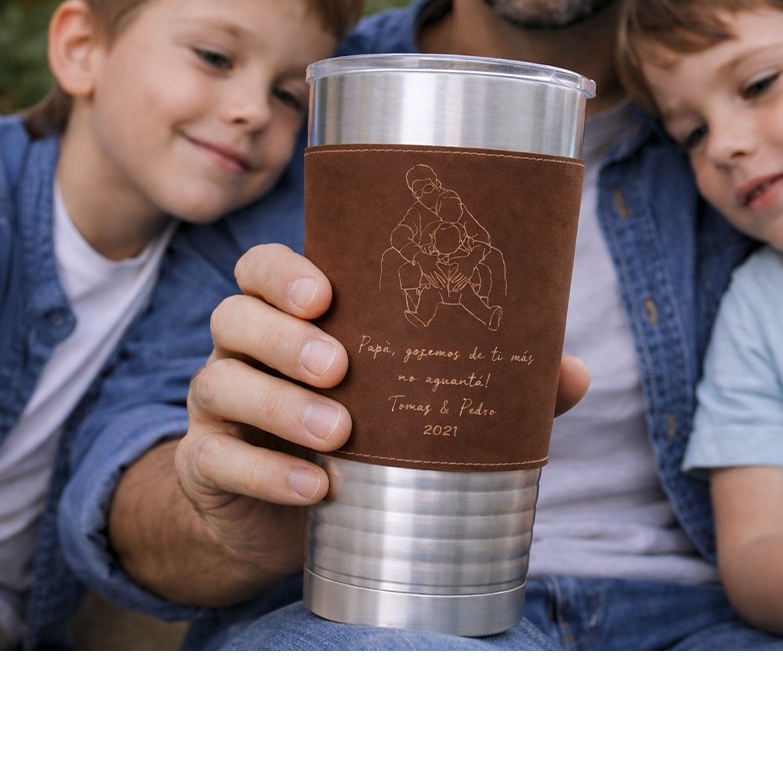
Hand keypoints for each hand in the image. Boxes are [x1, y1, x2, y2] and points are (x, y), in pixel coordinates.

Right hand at [174, 243, 589, 576]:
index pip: (263, 269)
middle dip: (286, 338)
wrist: (281, 513)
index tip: (328, 293)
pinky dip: (267, 472)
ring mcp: (219, 406)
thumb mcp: (411, 401)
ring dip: (281, 405)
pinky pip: (219, 459)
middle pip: (234, 316)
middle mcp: (244, 348)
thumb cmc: (359, 432)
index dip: (285, 273)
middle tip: (341, 366)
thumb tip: (574, 373)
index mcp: (290, 316)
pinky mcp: (208, 465)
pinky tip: (316, 488)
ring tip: (340, 433)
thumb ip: (485, 381)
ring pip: (221, 383)